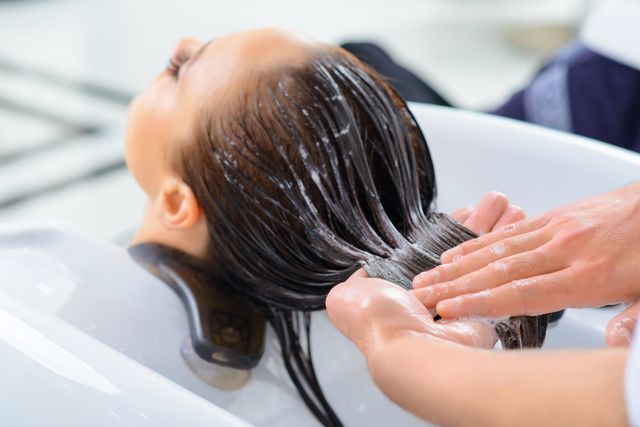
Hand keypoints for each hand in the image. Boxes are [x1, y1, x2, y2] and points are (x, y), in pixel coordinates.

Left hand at [326, 191, 520, 354]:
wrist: (408, 345)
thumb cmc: (378, 319)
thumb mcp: (347, 297)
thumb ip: (356, 283)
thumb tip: (360, 277)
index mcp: (412, 287)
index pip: (437, 249)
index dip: (451, 228)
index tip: (466, 209)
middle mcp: (442, 292)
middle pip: (467, 248)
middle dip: (481, 222)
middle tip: (495, 200)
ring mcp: (468, 298)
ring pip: (487, 255)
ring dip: (497, 226)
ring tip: (507, 203)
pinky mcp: (490, 304)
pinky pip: (502, 270)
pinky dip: (511, 244)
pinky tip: (518, 220)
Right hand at [413, 183, 639, 345]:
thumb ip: (631, 320)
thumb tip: (611, 341)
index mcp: (590, 274)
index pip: (522, 292)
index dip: (481, 303)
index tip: (449, 309)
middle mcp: (566, 249)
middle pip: (499, 271)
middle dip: (454, 284)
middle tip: (421, 295)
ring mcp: (558, 229)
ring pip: (497, 250)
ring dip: (457, 265)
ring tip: (428, 276)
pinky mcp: (556, 217)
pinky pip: (508, 233)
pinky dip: (478, 244)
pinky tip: (457, 252)